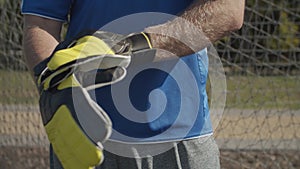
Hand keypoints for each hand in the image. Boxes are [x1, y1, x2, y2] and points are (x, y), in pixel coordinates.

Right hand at [34, 31, 151, 168]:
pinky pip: (56, 139)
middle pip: (69, 127)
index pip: (79, 106)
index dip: (91, 121)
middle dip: (81, 144)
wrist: (48, 69)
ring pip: (60, 136)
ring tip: (86, 165)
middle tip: (96, 158)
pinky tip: (74, 164)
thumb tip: (124, 66)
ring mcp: (52, 114)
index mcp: (68, 86)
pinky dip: (64, 152)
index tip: (104, 134)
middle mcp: (58, 102)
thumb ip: (105, 67)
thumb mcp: (89, 59)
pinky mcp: (50, 122)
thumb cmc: (74, 64)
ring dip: (72, 153)